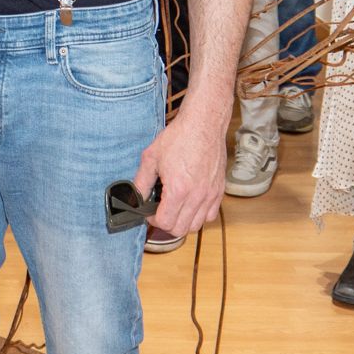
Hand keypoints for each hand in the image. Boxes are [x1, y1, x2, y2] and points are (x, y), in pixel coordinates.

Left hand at [132, 106, 227, 236]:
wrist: (203, 124)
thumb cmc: (178, 137)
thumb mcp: (151, 157)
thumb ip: (141, 181)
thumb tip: (134, 197)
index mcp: (179, 190)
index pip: (165, 223)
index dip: (153, 220)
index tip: (150, 211)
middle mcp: (197, 196)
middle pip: (180, 229)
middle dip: (166, 224)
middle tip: (160, 211)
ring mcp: (210, 194)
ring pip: (196, 225)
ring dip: (183, 222)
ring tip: (175, 208)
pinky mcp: (219, 190)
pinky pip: (211, 215)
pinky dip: (199, 215)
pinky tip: (190, 204)